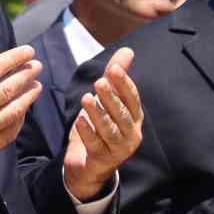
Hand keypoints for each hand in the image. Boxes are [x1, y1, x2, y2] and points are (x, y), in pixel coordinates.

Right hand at [0, 22, 42, 175]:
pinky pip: (8, 132)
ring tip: (37, 85)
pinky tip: (23, 110)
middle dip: (25, 74)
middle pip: (7, 89)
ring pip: (12, 111)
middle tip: (36, 65)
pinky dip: (19, 120)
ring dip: (27, 97)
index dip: (13, 59)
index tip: (27, 51)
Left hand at [63, 47, 144, 199]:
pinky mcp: (103, 159)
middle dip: (111, 97)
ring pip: (109, 130)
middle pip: (121, 114)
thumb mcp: (107, 100)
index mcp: (134, 117)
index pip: (132, 99)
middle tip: (99, 82)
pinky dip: (87, 133)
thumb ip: (116, 77)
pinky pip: (95, 145)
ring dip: (97, 114)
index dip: (124, 84)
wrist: (89, 163)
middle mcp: (131, 133)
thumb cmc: (101, 127)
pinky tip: (79, 122)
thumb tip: (128, 50)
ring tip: (85, 98)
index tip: (113, 68)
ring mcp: (118, 149)